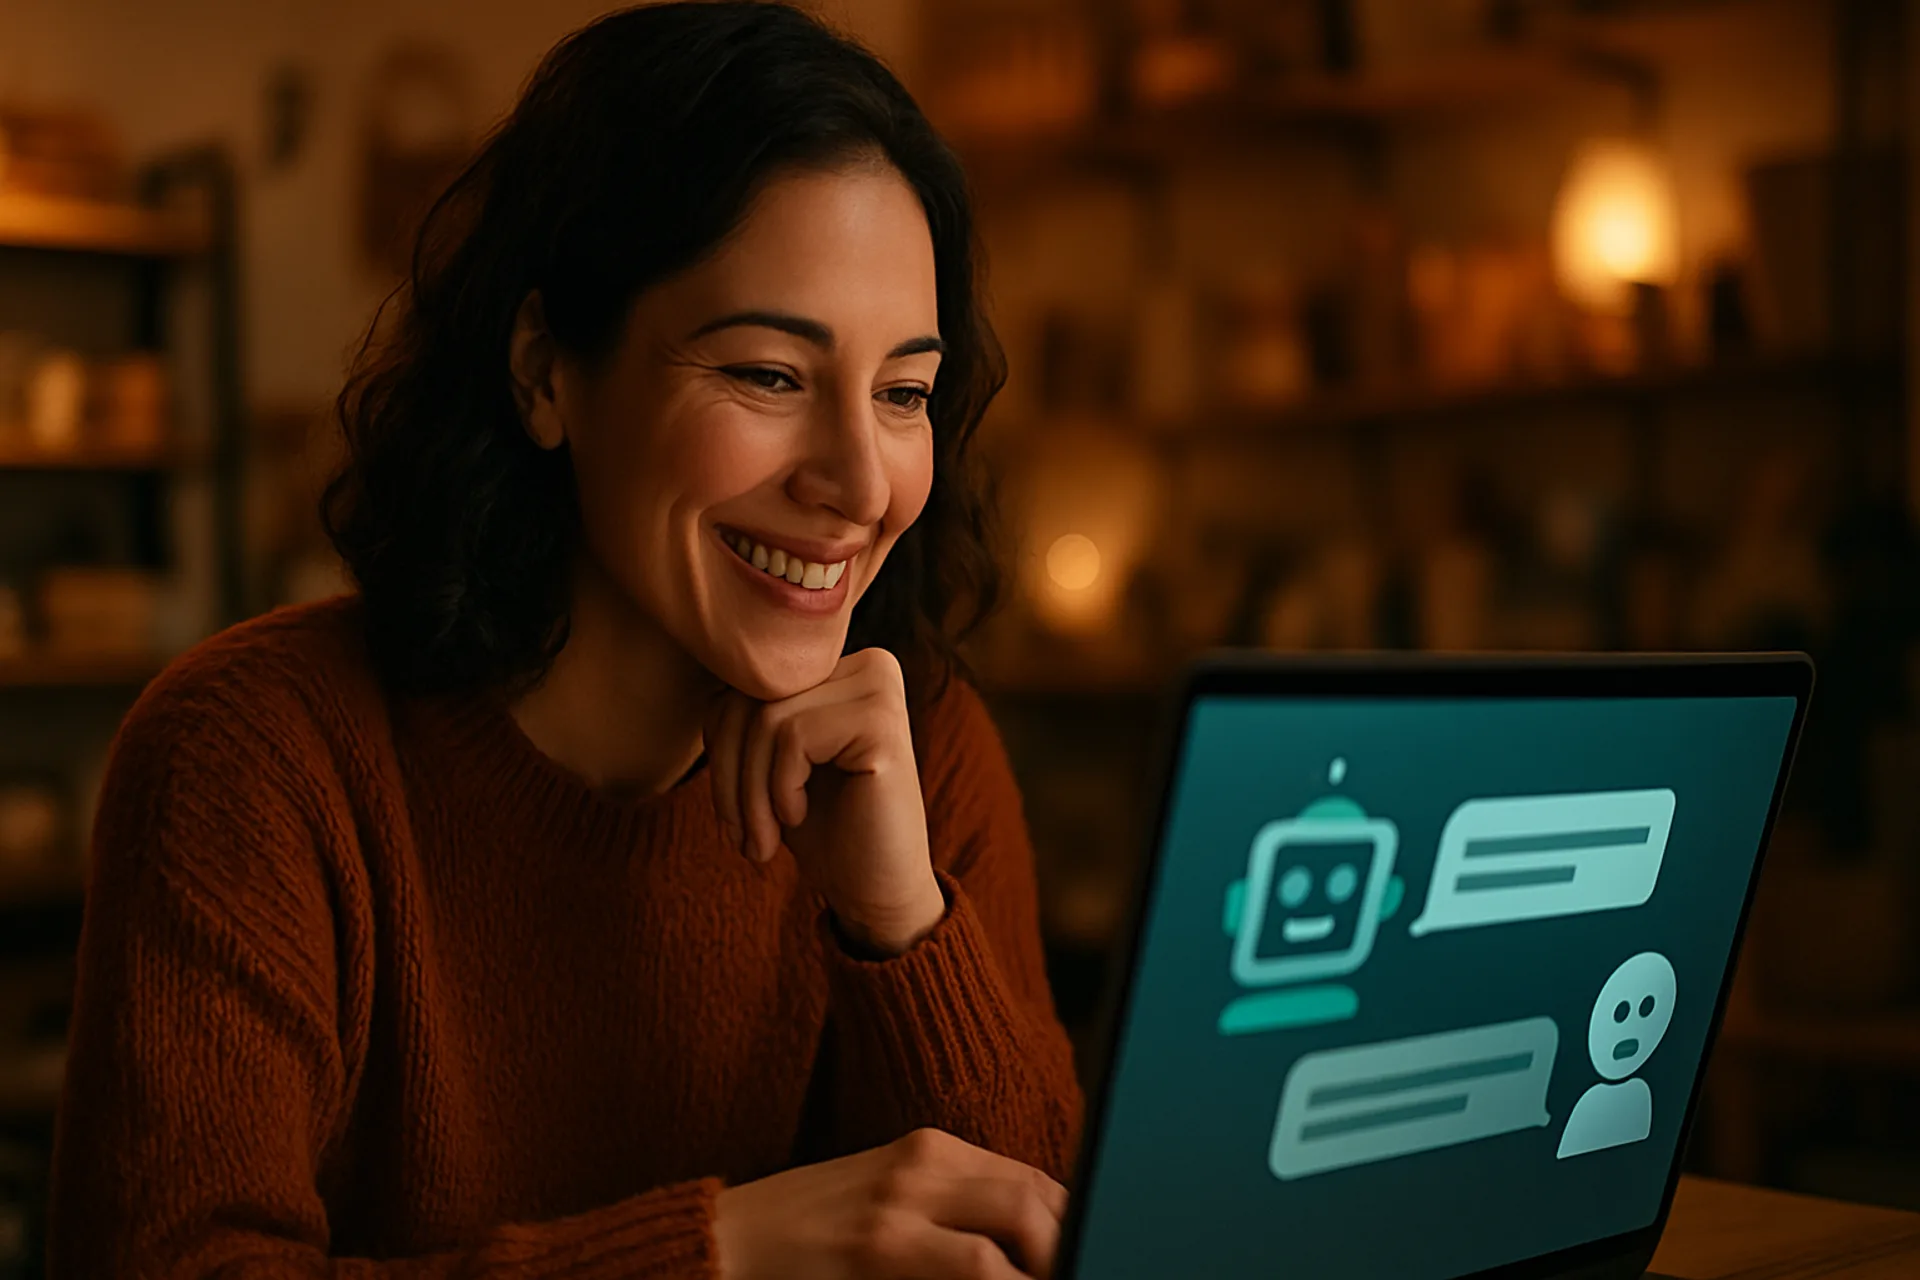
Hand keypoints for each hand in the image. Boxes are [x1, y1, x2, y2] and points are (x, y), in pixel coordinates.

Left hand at [705, 648, 944, 953]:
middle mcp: (869, 664)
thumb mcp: (771, 762)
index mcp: (843, 667)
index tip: (731, 811)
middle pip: (754, 694)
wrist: (877, 890)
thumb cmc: (823, 829)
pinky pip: (792, 736)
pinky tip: (799, 816)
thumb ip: (749, 713)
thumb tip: (708, 671)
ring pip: (767, 718)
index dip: (720, 746)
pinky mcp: (882, 722)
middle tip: (743, 835)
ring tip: (763, 839)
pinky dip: (779, 788)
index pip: (747, 680)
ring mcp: (880, 689)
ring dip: (750, 792)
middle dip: (730, 773)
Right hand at [713, 1128, 1067, 1279]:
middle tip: (1081, 1270)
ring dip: (1045, 1265)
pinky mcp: (878, 1248)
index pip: (1032, 1179)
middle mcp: (920, 1166)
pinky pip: (974, 1269)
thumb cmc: (809, 1234)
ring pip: (1015, 1229)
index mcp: (928, 1150)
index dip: (1072, 1223)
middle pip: (1035, 1198)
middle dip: (1069, 1246)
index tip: (1088, 1250)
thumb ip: (952, 1211)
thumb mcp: (887, 1204)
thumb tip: (1033, 1242)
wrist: (724, 1243)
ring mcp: (899, 1206)